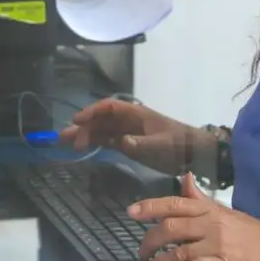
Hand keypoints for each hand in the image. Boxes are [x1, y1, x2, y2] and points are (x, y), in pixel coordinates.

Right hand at [59, 99, 214, 177]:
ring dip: (87, 135)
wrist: (194, 152)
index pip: (108, 108)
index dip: (91, 112)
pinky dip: (97, 143)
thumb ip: (140, 144)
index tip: (77, 120)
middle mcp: (129, 120)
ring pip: (103, 130)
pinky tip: (86, 149)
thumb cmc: (178, 145)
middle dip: (83, 126)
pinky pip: (109, 140)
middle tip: (65, 138)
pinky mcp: (131, 144)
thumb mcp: (160, 146)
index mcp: (135, 114)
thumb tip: (121, 142)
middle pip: (101, 119)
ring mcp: (129, 132)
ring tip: (68, 144)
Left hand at [133, 173, 259, 260]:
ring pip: (177, 252)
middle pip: (171, 228)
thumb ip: (202, 199)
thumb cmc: (255, 235)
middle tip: (141, 252)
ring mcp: (218, 246)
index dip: (150, 206)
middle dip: (150, 240)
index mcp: (212, 210)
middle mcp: (212, 225)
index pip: (175, 203)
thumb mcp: (228, 212)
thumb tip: (184, 179)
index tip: (132, 212)